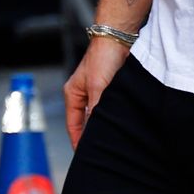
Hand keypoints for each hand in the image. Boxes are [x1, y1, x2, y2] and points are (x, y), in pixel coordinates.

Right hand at [64, 35, 128, 149]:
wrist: (118, 36)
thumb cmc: (103, 56)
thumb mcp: (98, 86)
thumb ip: (96, 108)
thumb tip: (95, 130)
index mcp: (73, 94)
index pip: (73, 125)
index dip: (79, 142)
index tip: (85, 157)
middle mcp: (83, 94)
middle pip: (85, 122)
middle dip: (91, 136)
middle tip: (100, 153)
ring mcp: (96, 91)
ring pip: (98, 115)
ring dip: (104, 126)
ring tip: (111, 142)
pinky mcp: (109, 88)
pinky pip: (109, 108)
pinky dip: (112, 117)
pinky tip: (120, 125)